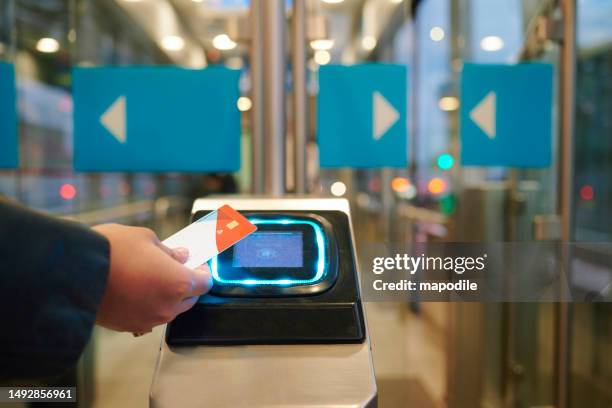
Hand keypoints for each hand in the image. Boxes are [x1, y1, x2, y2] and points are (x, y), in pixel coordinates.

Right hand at [92, 224, 212, 332]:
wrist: (74, 271)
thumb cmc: (111, 250)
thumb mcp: (146, 238)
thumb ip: (169, 251)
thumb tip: (180, 256)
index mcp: (178, 283)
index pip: (204, 283)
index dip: (203, 271)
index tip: (197, 264)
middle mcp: (168, 306)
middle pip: (189, 299)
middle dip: (187, 284)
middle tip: (176, 268)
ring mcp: (149, 319)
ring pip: (169, 309)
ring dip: (168, 296)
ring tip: (152, 277)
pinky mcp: (130, 326)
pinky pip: (149, 316)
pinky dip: (149, 304)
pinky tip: (137, 290)